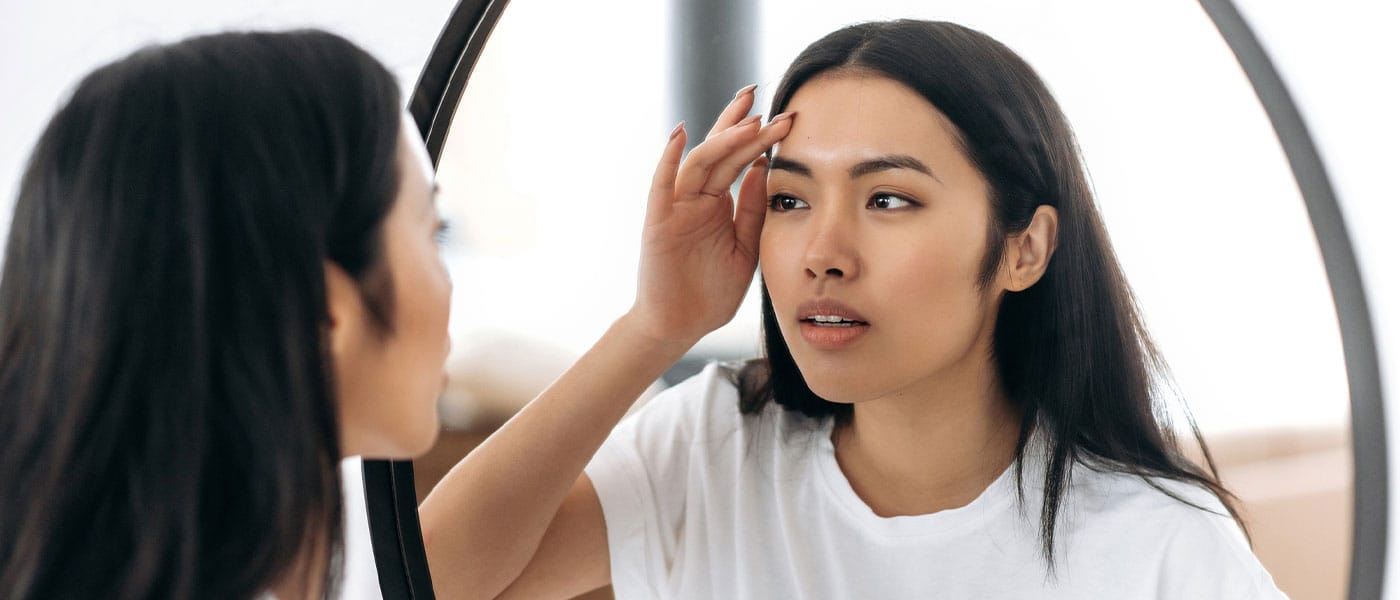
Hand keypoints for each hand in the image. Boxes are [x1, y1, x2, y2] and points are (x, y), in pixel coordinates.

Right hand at [624, 86, 794, 346]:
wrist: (680, 326)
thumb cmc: (711, 292)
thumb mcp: (746, 247)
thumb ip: (753, 209)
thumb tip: (764, 167)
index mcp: (717, 203)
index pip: (739, 160)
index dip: (760, 137)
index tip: (788, 118)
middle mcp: (695, 198)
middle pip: (720, 151)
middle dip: (743, 124)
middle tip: (767, 99)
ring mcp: (675, 207)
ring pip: (699, 162)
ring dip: (722, 138)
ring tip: (748, 118)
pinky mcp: (658, 222)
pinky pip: (662, 184)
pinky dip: (668, 158)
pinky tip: (679, 133)